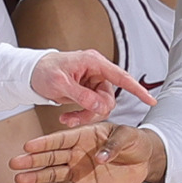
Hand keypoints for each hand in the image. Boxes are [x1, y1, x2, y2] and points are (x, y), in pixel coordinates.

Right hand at [11, 122, 167, 182]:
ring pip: (54, 174)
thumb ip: (114, 144)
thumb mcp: (129, 136)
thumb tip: (101, 158)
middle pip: (51, 157)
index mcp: (83, 136)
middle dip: (33, 160)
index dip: (44, 143)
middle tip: (14, 163)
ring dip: (37, 177)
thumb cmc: (134, 142)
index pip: (60, 139)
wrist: (144, 160)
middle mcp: (76, 153)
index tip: (27, 146)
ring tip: (19, 180)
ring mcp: (79, 171)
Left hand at [31, 49, 156, 127]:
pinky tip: (66, 118)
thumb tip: (102, 107)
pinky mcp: (87, 92)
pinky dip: (81, 116)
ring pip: (101, 107)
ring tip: (66, 120)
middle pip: (108, 98)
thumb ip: (81, 96)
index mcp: (94, 63)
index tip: (151, 101)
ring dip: (85, 116)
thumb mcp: (60, 84)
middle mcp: (97, 72)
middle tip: (72, 120)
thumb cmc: (43, 71)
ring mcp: (93, 83)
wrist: (31, 74)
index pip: (122, 77)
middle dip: (93, 112)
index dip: (138, 90)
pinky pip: (92, 108)